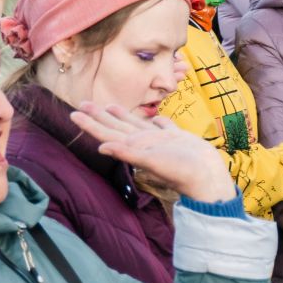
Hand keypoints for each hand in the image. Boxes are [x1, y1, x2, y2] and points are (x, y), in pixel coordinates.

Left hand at [69, 104, 235, 202]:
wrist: (209, 179)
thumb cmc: (182, 172)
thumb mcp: (152, 161)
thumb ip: (127, 153)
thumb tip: (100, 148)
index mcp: (135, 147)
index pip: (106, 134)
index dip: (90, 124)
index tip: (73, 113)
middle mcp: (144, 143)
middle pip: (116, 127)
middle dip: (99, 116)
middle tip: (83, 103)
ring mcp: (160, 141)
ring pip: (136, 124)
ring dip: (122, 116)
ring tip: (109, 106)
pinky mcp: (178, 138)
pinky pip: (164, 126)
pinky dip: (157, 120)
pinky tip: (153, 115)